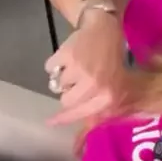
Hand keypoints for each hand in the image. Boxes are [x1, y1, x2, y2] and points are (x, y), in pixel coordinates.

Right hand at [45, 10, 130, 125]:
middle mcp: (93, 85)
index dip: (63, 118)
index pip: (79, 112)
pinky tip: (68, 56)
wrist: (104, 28)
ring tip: (76, 64)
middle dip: (67, 92)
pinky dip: (55, 63)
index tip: (49, 122)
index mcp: (107, 96)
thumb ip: (96, 106)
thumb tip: (77, 132)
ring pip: (57, 84)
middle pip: (65, 100)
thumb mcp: (112, 86)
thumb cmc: (111, 59)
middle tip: (76, 80)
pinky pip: (49, 68)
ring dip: (63, 75)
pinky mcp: (65, 55)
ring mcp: (78, 70)